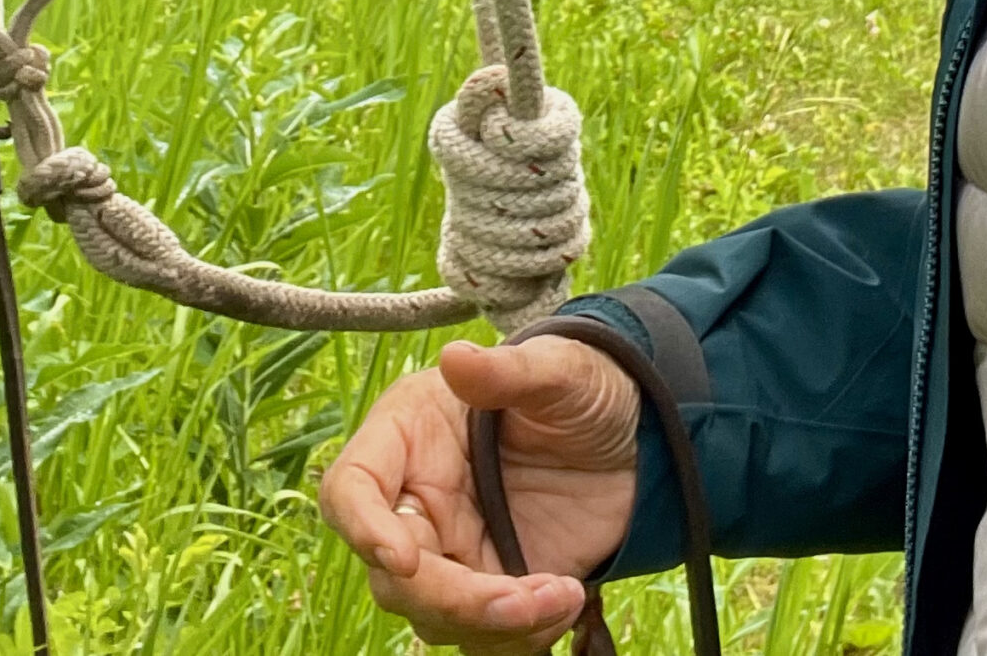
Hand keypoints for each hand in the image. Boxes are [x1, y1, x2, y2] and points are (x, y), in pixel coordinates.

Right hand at [320, 335, 641, 653]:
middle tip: (521, 599)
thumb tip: (456, 358)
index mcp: (410, 436)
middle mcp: (419, 501)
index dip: (363, 529)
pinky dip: (521, 638)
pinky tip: (568, 599)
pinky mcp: (492, 588)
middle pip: (393, 576)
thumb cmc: (581, 384)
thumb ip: (508, 370)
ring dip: (495, 626)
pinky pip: (483, 638)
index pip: (352, 489)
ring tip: (563, 593)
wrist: (634, 433)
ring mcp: (454, 552)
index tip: (404, 559)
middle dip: (453, 600)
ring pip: (435, 619)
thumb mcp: (559, 368)